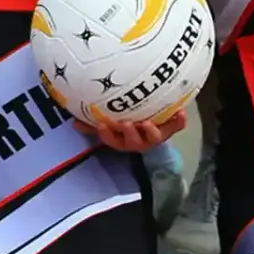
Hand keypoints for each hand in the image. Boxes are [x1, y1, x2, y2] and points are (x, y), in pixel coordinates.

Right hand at [74, 109, 188, 151]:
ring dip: (152, 131)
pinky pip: (176, 126)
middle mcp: (139, 141)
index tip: (102, 124)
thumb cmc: (128, 124)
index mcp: (123, 141)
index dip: (107, 134)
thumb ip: (93, 124)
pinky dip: (178, 120)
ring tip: (149, 122)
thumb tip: (74, 122)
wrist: (155, 126)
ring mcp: (155, 137)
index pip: (112, 140)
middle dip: (130, 134)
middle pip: (133, 142)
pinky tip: (180, 111)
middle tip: (127, 123)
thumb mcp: (110, 126)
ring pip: (155, 138)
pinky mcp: (170, 129)